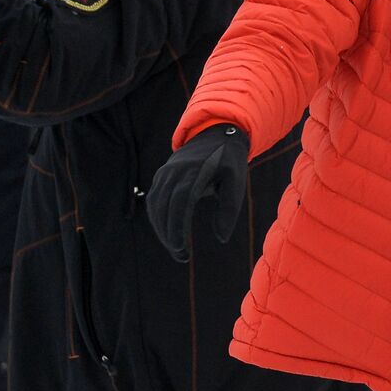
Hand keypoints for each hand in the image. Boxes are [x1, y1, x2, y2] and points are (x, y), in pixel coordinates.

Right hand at [146, 124, 249, 261]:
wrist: (216, 134)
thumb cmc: (229, 162)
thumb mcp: (237, 182)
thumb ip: (229, 209)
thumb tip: (221, 239)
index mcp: (195, 172)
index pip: (180, 203)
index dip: (177, 227)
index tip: (182, 249)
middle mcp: (175, 171)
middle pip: (163, 207)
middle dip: (168, 234)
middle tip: (181, 256)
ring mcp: (166, 172)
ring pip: (155, 205)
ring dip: (161, 229)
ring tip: (176, 248)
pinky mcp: (162, 175)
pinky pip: (154, 199)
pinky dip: (158, 218)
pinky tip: (168, 233)